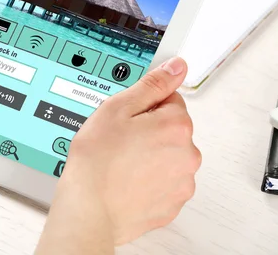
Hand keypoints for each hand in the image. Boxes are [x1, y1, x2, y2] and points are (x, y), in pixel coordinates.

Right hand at [36, 57, 199, 254]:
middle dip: (149, 131)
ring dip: (151, 156)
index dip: (143, 106)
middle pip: (171, 129)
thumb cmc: (98, 161)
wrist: (90, 209)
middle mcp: (188, 154)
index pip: (169, 100)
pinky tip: (127, 180)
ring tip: (121, 163)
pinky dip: (149, 180)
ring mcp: (182, 182)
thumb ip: (152, 85)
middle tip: (120, 141)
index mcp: (176, 125)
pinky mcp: (172, 204)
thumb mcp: (118, 108)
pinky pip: (164, 182)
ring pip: (168, 156)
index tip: (127, 118)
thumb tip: (176, 68)